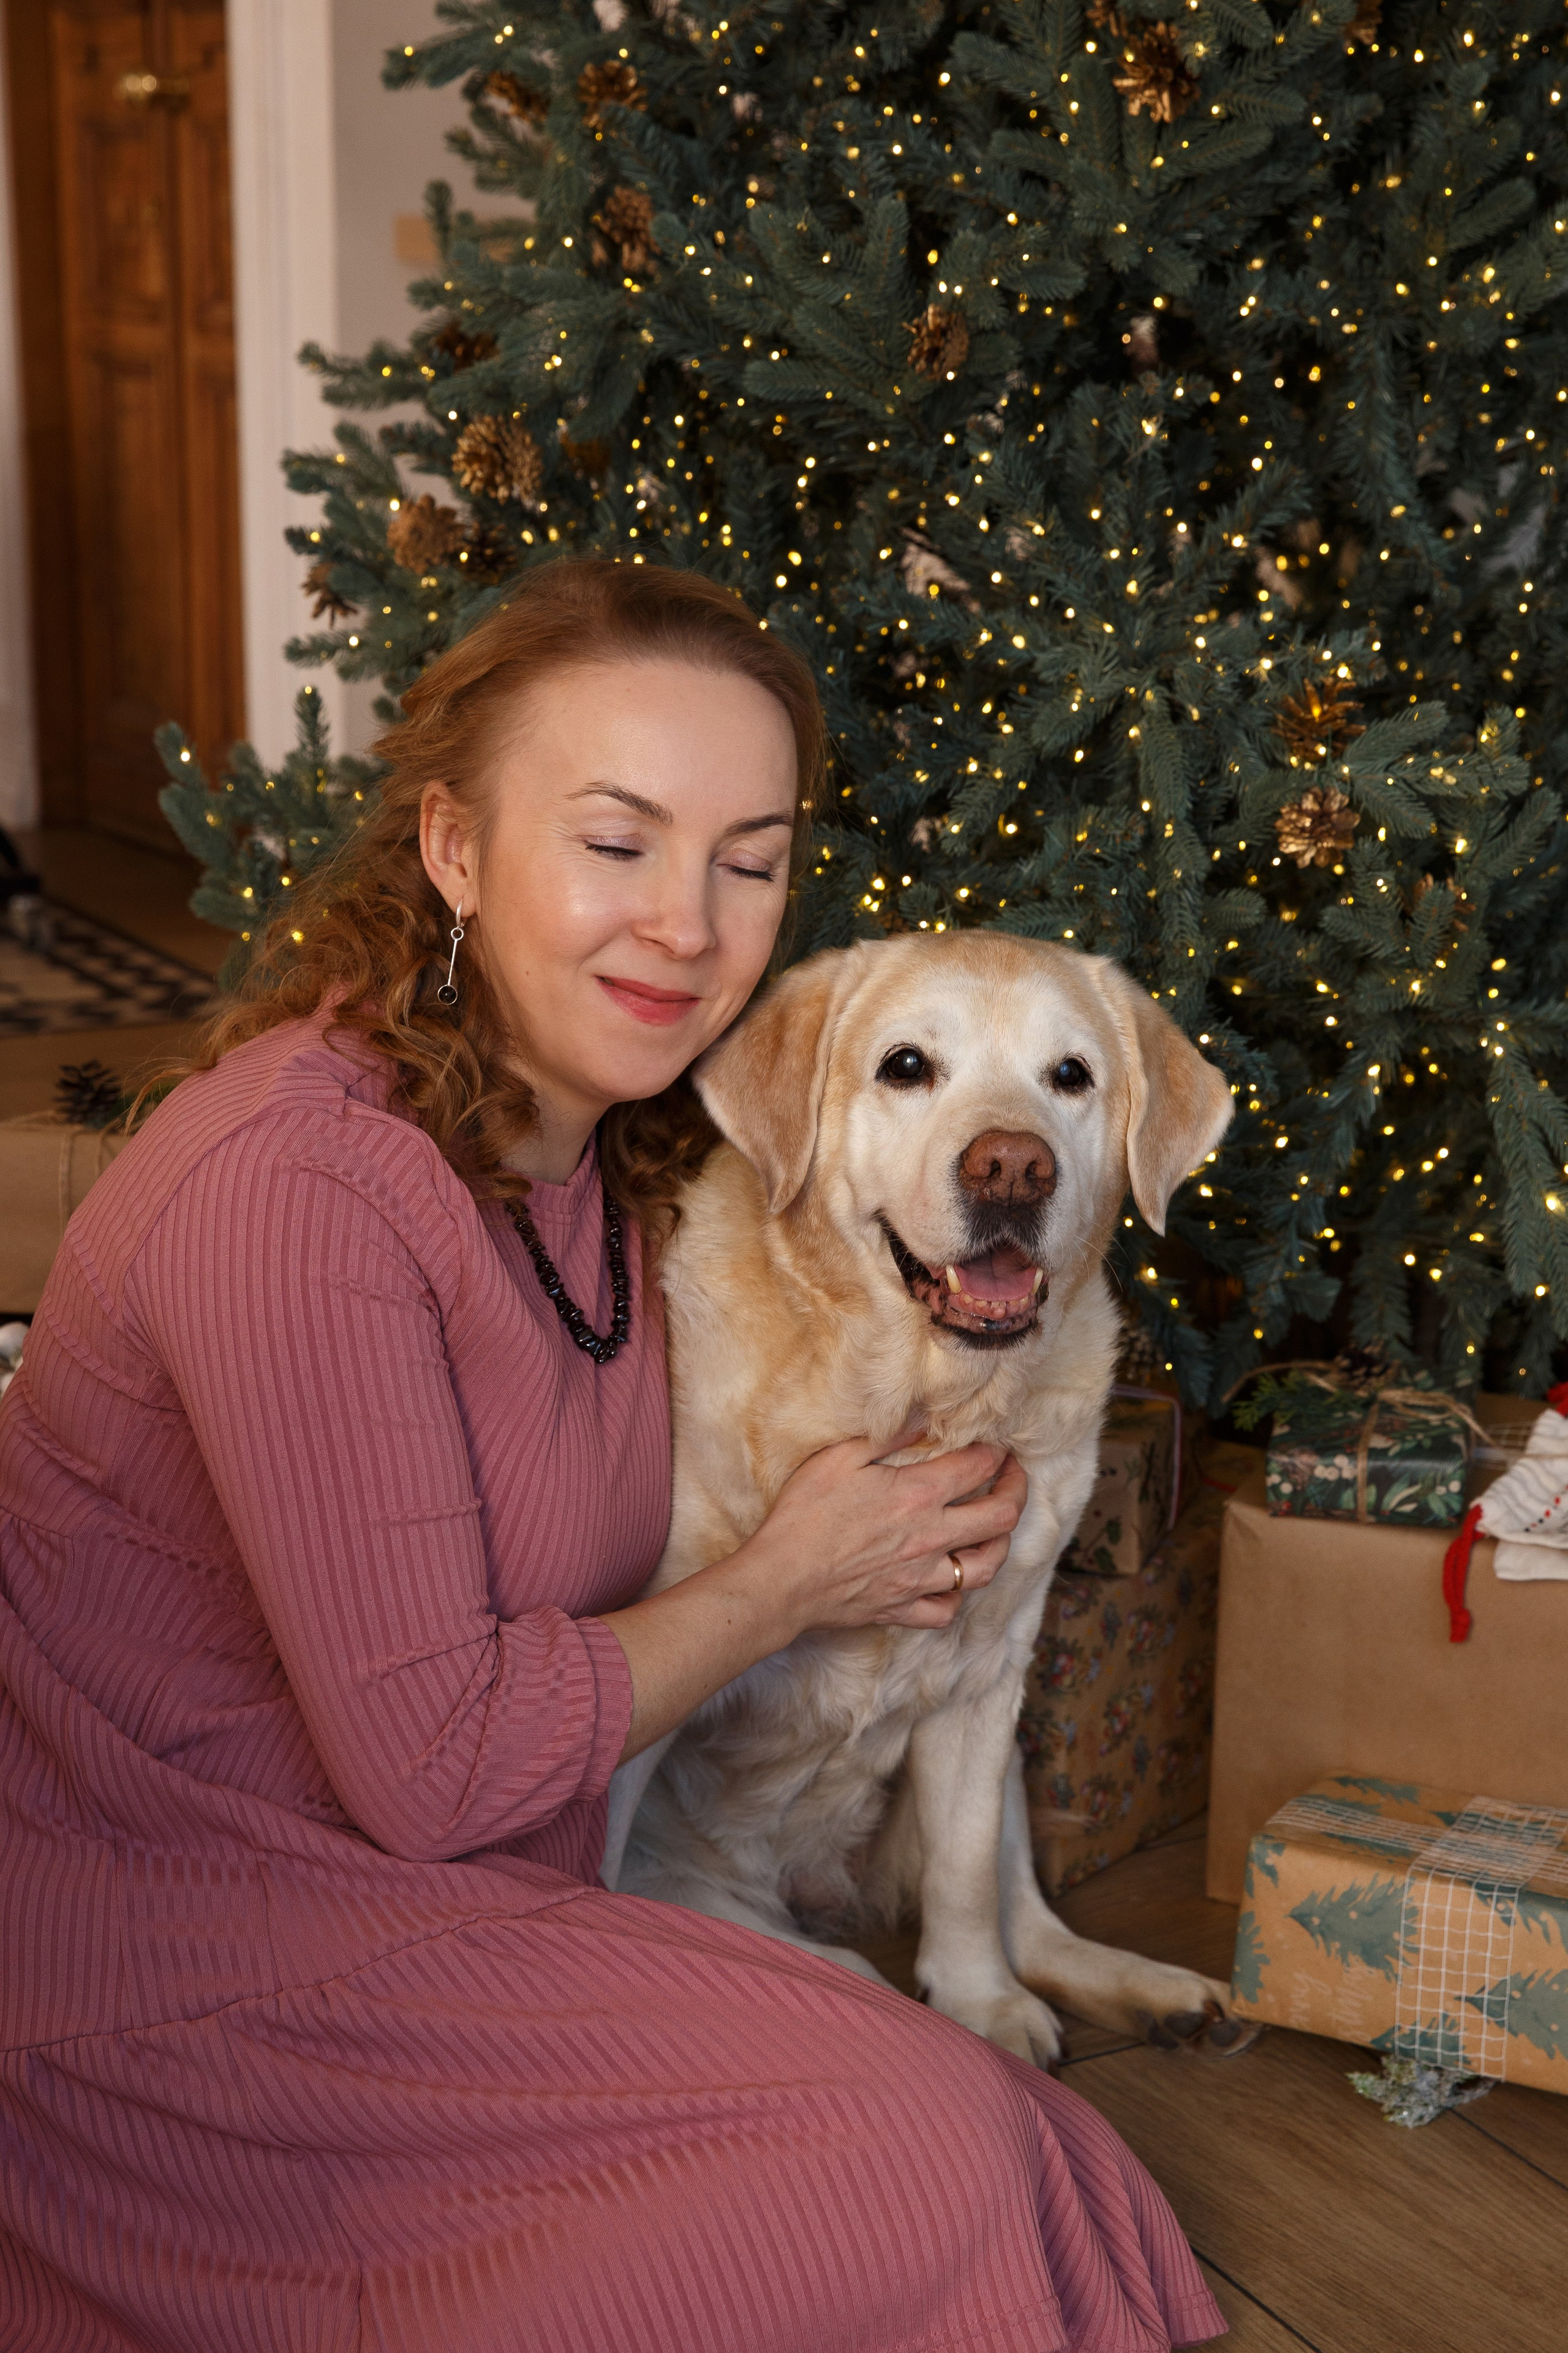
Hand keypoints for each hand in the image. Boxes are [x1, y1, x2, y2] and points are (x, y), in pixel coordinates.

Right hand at [736, 1438, 1028, 1641]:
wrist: (781, 1580)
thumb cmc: (803, 1515)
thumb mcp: (839, 1457)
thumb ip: (888, 1435)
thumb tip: (924, 1417)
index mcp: (917, 1495)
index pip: (978, 1467)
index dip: (996, 1452)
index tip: (997, 1446)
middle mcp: (930, 1538)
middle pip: (1000, 1518)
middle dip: (1018, 1491)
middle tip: (1014, 1478)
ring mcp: (920, 1578)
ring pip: (985, 1567)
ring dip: (999, 1544)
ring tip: (996, 1530)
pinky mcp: (903, 1608)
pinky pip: (947, 1610)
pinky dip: (957, 1596)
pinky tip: (951, 1580)